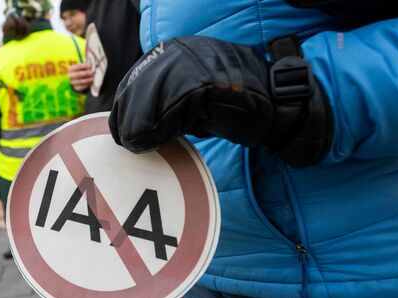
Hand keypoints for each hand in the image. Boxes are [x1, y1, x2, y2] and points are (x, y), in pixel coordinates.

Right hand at [68, 63, 93, 91]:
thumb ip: (85, 66)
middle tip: (92, 72)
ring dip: (88, 80)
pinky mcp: (75, 88)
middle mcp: (70, 76)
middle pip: (79, 74)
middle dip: (86, 73)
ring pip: (81, 81)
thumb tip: (91, 65)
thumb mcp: (80, 67)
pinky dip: (87, 85)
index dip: (84, 66)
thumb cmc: (80, 71)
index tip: (90, 66)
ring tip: (92, 78)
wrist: (75, 80)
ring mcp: (72, 82)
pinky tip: (91, 82)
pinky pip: (82, 87)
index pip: (78, 67)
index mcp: (71, 69)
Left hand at [109, 36, 331, 166]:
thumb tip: (127, 126)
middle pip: (135, 92)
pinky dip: (159, 131)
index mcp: (170, 52)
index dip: (124, 112)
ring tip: (144, 146)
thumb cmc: (228, 107)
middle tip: (131, 145)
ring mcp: (189, 65)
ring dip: (141, 130)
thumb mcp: (186, 99)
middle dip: (129, 123)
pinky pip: (168, 111)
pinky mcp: (202, 83)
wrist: (274, 105)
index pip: (133, 83)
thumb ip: (160, 102)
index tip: (124, 134)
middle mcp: (176, 53)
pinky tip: (161, 141)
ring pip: (147, 103)